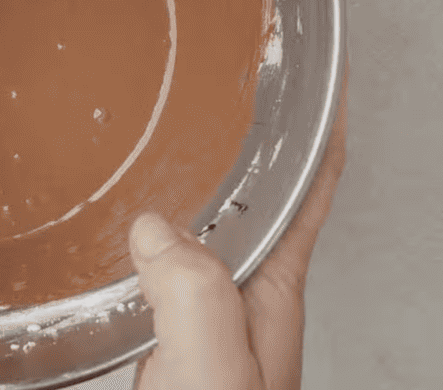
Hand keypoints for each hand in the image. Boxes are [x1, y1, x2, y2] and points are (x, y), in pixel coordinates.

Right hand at [129, 72, 347, 389]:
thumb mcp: (212, 368)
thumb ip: (195, 297)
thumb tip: (158, 228)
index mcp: (268, 297)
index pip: (308, 197)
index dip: (322, 136)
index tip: (323, 82)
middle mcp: (240, 302)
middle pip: (256, 205)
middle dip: (247, 145)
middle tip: (231, 84)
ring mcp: (201, 322)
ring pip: (201, 234)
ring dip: (191, 188)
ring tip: (172, 138)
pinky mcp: (162, 343)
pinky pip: (157, 271)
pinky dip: (142, 240)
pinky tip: (118, 234)